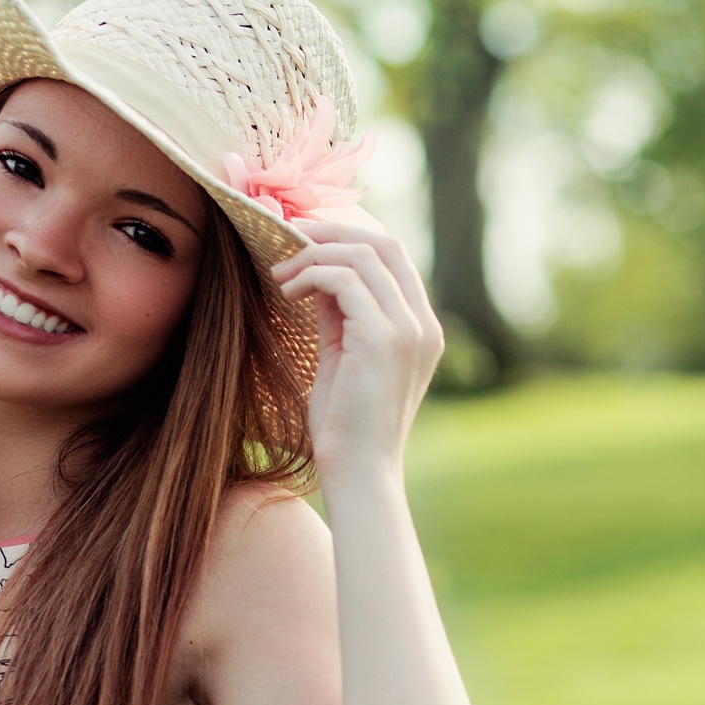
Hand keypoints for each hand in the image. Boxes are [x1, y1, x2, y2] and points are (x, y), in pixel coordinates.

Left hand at [270, 221, 444, 478]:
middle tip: (289, 238)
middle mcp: (424, 324)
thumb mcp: (344, 356)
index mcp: (421, 328)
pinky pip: (343, 279)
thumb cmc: (346, 425)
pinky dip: (310, 274)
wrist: (359, 473)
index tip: (306, 240)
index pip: (394, 256)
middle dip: (333, 231)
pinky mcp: (383, 338)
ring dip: (313, 255)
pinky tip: (287, 291)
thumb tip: (317, 271)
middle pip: (384, 243)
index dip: (350, 237)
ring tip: (281, 275)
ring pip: (362, 255)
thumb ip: (341, 314)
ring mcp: (408, 329)